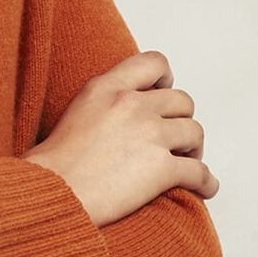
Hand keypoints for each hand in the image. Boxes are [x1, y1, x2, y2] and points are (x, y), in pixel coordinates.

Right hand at [28, 48, 220, 228]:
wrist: (51, 193)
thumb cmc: (53, 165)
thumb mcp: (76, 111)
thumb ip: (104, 102)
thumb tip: (124, 113)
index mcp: (107, 87)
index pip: (154, 63)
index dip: (166, 79)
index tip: (165, 92)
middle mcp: (132, 104)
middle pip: (181, 101)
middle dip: (181, 120)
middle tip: (176, 138)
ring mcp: (150, 135)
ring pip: (194, 133)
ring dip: (194, 149)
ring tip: (188, 162)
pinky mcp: (162, 169)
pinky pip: (199, 172)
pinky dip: (206, 182)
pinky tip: (204, 188)